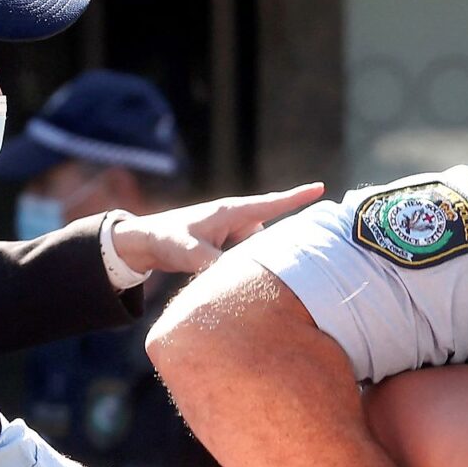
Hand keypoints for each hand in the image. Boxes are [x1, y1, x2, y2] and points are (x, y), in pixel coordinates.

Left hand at [111, 183, 324, 274]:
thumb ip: (216, 264)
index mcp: (232, 212)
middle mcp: (237, 220)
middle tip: (255, 260)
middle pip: (269, 236)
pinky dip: (241, 267)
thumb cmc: (168, 239)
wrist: (146, 241)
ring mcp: (233, 234)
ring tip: (225, 268)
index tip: (321, 188)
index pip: (273, 204)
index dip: (298, 197)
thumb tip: (239, 277)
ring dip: (251, 264)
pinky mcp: (227, 246)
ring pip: (257, 251)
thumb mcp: (190, 252)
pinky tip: (228, 276)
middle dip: (270, 251)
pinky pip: (245, 258)